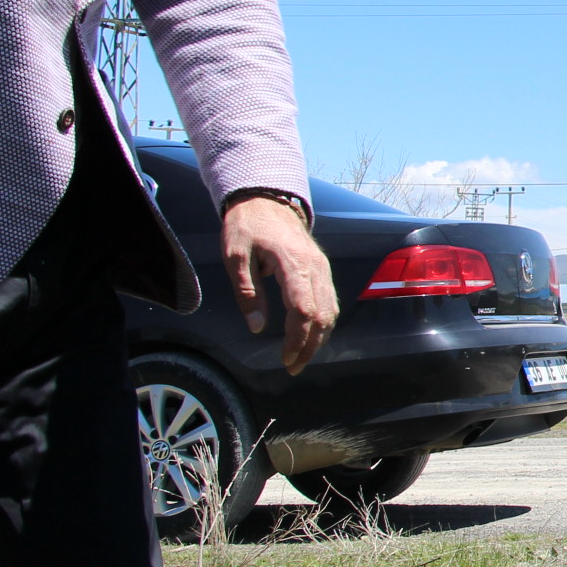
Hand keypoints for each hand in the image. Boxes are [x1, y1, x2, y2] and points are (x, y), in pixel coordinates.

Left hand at [220, 195, 336, 373]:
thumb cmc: (247, 227)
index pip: (304, 309)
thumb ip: (247, 293)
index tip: (285, 359)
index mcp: (293, 264)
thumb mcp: (235, 257)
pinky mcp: (323, 270)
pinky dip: (324, 323)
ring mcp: (323, 268)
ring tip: (301, 357)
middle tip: (293, 366)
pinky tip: (311, 336)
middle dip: (310, 346)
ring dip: (319, 337)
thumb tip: (258, 327)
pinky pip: (330, 302)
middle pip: (323, 315)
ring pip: (331, 310)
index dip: (298, 339)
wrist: (267, 200)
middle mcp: (315, 268)